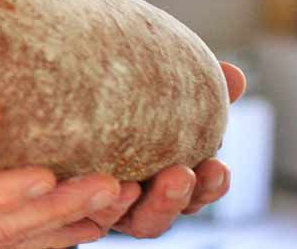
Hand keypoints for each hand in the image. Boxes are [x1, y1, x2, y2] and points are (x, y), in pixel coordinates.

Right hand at [0, 88, 123, 248]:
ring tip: (129, 195)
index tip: (49, 176)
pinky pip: (12, 237)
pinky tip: (94, 211)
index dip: (4, 197)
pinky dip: (56, 228)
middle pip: (4, 232)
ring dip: (74, 223)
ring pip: (17, 241)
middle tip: (118, 183)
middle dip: (63, 211)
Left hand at [80, 60, 247, 240]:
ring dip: (145, 205)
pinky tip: (106, 185)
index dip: (212, 184)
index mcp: (168, 175)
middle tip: (183, 174)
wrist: (62, 99)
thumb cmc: (121, 98)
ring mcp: (112, 208)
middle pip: (172, 210)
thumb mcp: (157, 92)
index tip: (217, 165)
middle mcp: (143, 199)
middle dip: (180, 197)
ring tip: (138, 185)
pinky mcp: (81, 209)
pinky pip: (95, 216)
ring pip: (138, 221)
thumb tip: (234, 75)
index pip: (200, 189)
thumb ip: (196, 90)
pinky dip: (104, 205)